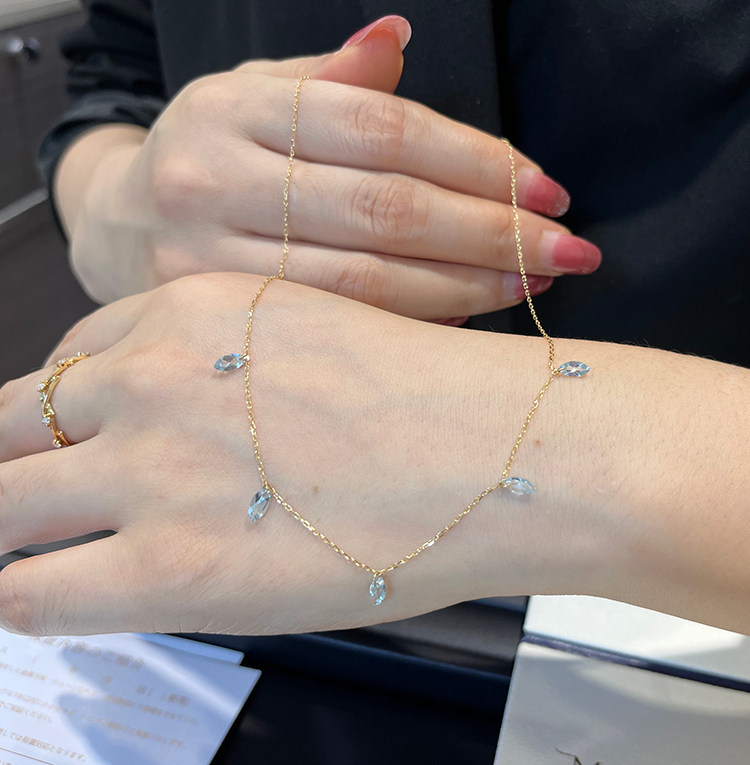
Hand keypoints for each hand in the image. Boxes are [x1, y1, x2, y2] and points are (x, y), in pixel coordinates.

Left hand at [0, 273, 534, 635]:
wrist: (505, 450)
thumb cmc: (439, 398)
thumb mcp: (317, 337)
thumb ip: (235, 370)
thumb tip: (192, 421)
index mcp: (195, 312)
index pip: (75, 358)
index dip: (65, 408)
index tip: (69, 437)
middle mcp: (155, 379)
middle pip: (16, 418)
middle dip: (14, 458)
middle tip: (25, 491)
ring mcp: (151, 471)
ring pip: (5, 502)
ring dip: (9, 527)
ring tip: (25, 549)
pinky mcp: (169, 568)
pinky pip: (30, 593)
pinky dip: (23, 597)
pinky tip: (48, 598)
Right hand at [62, 15, 599, 315]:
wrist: (118, 224)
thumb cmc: (208, 153)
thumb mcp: (255, 95)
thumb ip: (328, 78)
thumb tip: (398, 39)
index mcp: (238, 108)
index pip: (382, 131)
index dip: (474, 162)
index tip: (547, 191)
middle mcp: (215, 180)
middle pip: (382, 211)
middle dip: (488, 232)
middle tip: (564, 250)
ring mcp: (207, 260)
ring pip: (362, 283)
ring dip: (462, 287)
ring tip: (529, 285)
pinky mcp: (215, 320)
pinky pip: (333, 328)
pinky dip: (407, 325)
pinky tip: (463, 318)